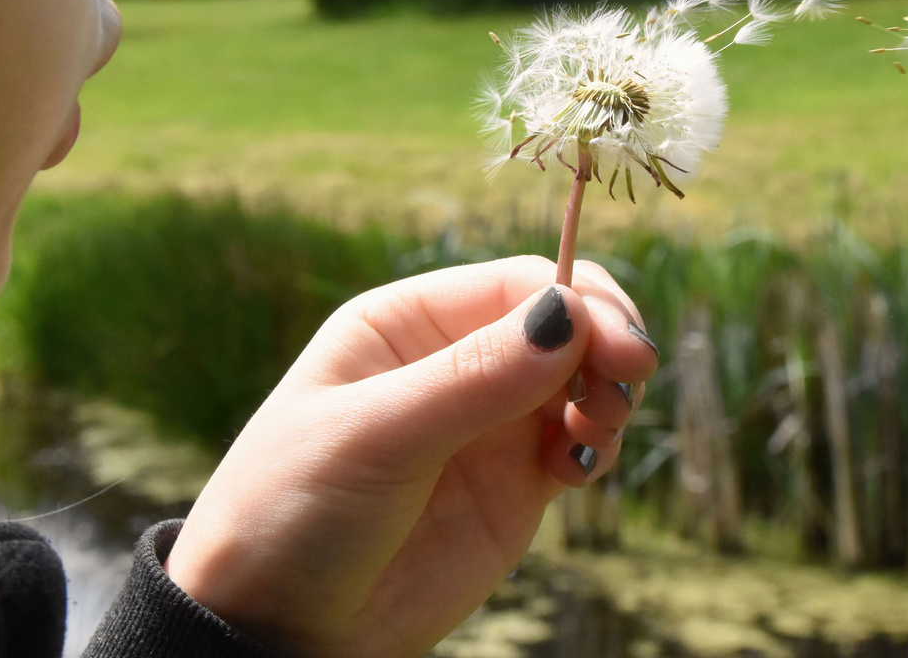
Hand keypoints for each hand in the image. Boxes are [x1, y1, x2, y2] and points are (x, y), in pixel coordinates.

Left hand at [162, 255, 658, 657]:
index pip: (515, 283)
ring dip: (607, 396)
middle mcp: (451, 362)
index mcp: (404, 323)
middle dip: (607, 340)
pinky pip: (576, 446)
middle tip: (631, 377)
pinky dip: (594, 448)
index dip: (578, 299)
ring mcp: (485, 425)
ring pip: (580, 382)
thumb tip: (569, 312)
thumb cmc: (293, 511)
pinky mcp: (511, 489)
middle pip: (561, 323)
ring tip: (592, 433)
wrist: (276, 628)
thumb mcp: (375, 436)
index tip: (615, 342)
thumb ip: (472, 379)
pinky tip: (576, 469)